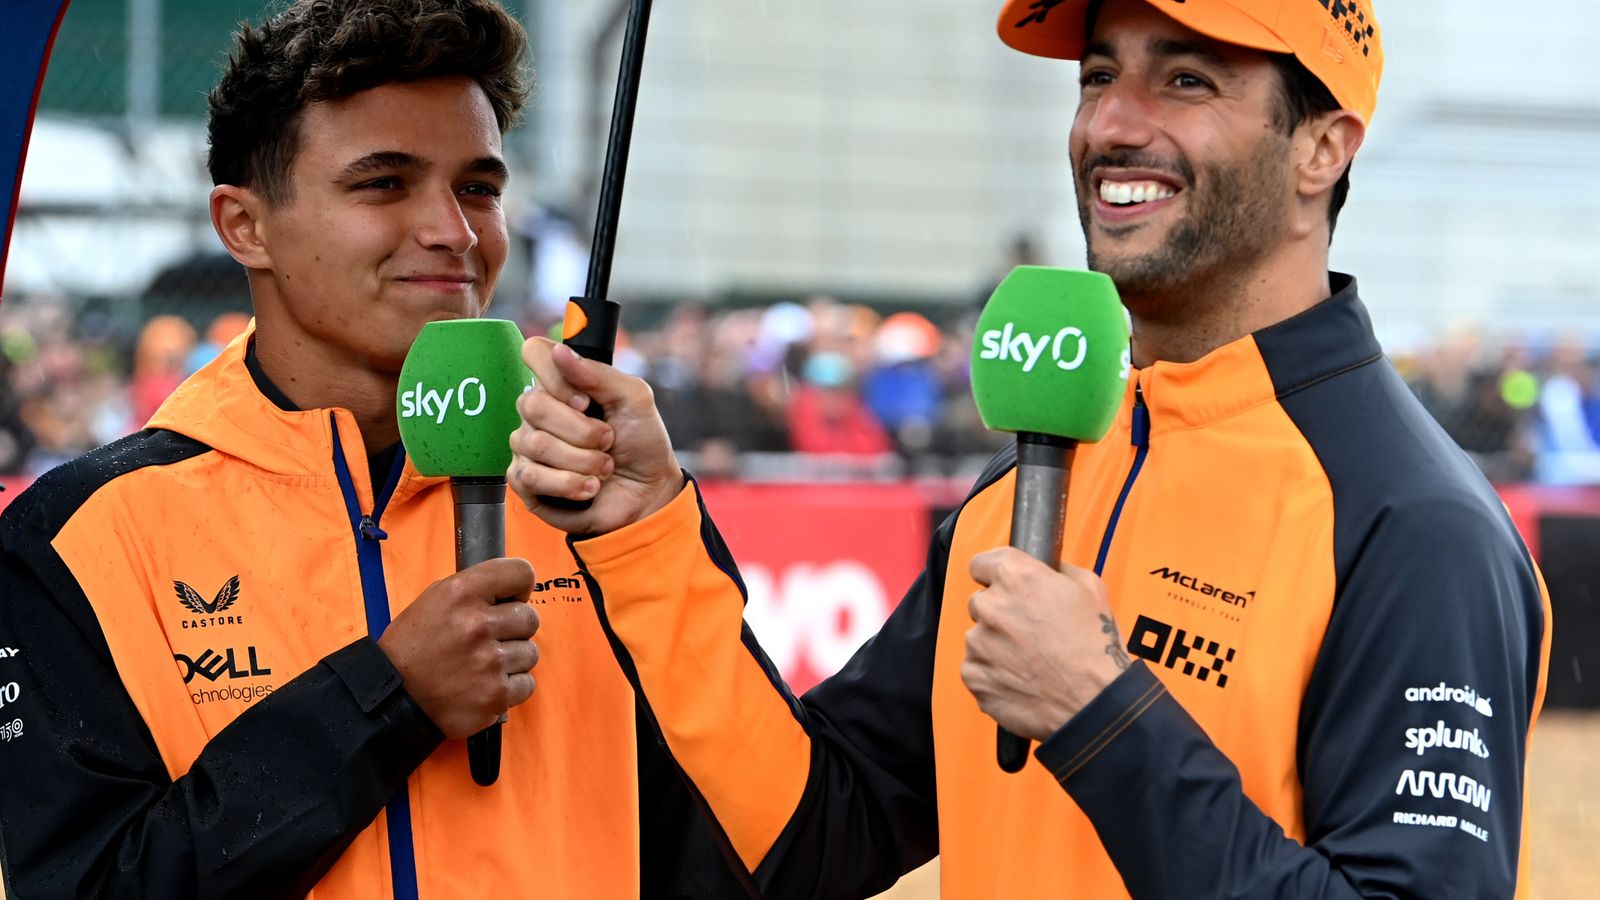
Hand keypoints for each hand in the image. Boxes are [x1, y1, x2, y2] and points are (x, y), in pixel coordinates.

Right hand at [378, 558, 539, 738]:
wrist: (391, 698)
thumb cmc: (413, 647)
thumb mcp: (434, 600)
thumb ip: (476, 590)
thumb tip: (516, 592)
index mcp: (461, 593)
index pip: (521, 573)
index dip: (519, 588)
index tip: (509, 600)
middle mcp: (477, 624)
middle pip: (530, 618)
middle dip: (514, 629)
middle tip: (488, 640)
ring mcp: (489, 662)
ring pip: (530, 653)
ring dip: (512, 660)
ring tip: (482, 665)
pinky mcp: (496, 695)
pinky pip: (526, 684)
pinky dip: (510, 688)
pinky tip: (485, 685)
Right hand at [508, 338, 684, 534]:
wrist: (649, 493)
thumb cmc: (642, 443)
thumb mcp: (634, 399)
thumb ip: (599, 374)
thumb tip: (559, 352)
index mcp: (562, 384)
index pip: (533, 353)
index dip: (557, 377)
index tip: (586, 401)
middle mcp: (539, 412)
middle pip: (532, 405)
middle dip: (582, 430)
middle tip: (606, 440)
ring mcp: (528, 446)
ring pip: (535, 444)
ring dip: (583, 461)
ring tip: (603, 468)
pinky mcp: (526, 482)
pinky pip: (530, 476)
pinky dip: (569, 484)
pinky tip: (588, 487)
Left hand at [961, 548, 1132, 740]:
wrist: (1093, 704)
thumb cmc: (1095, 647)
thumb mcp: (1090, 588)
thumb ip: (1058, 569)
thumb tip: (1045, 567)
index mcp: (1016, 577)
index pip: (981, 563)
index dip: (995, 575)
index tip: (1004, 586)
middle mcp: (990, 606)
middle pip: (981, 602)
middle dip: (1000, 613)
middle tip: (1030, 631)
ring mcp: (977, 643)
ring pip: (979, 637)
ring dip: (997, 645)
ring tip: (1031, 661)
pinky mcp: (973, 676)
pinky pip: (976, 667)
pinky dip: (993, 673)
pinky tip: (1021, 679)